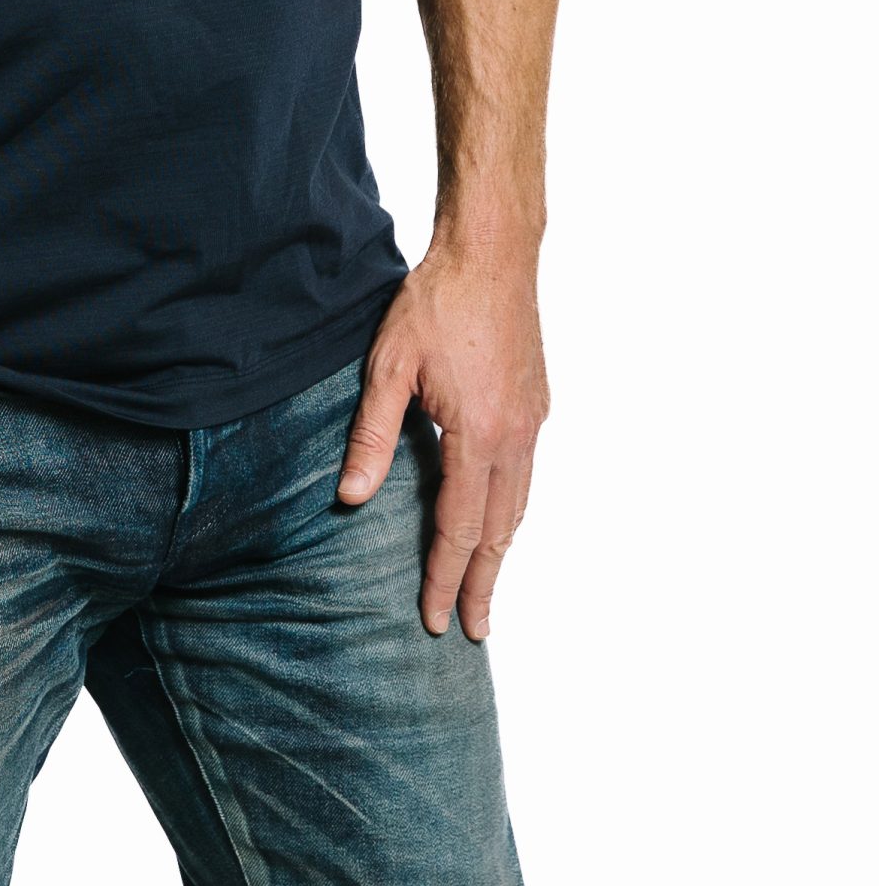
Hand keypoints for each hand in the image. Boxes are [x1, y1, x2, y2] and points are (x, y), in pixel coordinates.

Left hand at [335, 246, 548, 640]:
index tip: (437, 619)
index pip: (459, 527)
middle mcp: (516, 438)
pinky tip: (496, 519)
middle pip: (499, 530)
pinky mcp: (537, 405)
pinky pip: (525, 476)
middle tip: (475, 631)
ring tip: (485, 587)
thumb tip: (350, 499)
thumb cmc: (436, 303)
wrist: (493, 254)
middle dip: (484, 583)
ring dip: (501, 550)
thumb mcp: (388, 367)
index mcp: (479, 435)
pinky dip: (510, 511)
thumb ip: (371, 437)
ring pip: (518, 505)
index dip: (446, 577)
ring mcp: (532, 422)